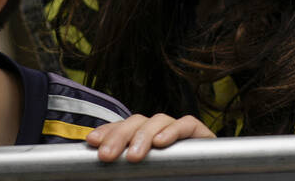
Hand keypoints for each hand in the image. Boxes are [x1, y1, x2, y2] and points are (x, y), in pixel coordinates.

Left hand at [87, 113, 213, 162]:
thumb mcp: (145, 180)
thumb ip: (128, 174)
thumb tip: (98, 170)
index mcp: (144, 145)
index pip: (124, 129)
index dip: (108, 131)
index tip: (92, 142)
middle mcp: (160, 135)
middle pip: (138, 121)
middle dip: (119, 135)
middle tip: (106, 155)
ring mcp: (180, 133)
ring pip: (159, 119)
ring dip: (144, 135)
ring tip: (134, 157)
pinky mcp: (202, 136)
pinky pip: (187, 124)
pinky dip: (173, 131)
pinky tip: (161, 143)